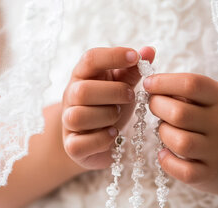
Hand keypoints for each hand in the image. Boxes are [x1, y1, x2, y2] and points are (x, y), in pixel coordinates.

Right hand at [62, 46, 154, 169]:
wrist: (96, 139)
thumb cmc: (109, 107)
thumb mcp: (122, 86)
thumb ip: (132, 70)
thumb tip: (149, 50)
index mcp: (83, 76)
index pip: (90, 59)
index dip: (113, 55)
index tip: (136, 57)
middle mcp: (71, 97)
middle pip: (82, 90)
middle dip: (113, 92)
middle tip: (131, 96)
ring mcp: (68, 122)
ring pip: (78, 116)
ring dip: (106, 116)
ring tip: (118, 116)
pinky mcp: (72, 146)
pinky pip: (80, 143)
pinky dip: (101, 139)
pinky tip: (113, 133)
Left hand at [144, 73, 217, 207]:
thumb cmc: (210, 123)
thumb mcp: (205, 101)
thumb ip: (182, 92)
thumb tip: (151, 85)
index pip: (191, 84)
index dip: (164, 82)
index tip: (148, 84)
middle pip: (180, 114)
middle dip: (157, 107)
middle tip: (154, 106)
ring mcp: (215, 151)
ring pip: (180, 142)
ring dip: (164, 134)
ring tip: (165, 131)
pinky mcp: (208, 173)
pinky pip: (183, 171)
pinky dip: (168, 162)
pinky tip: (165, 154)